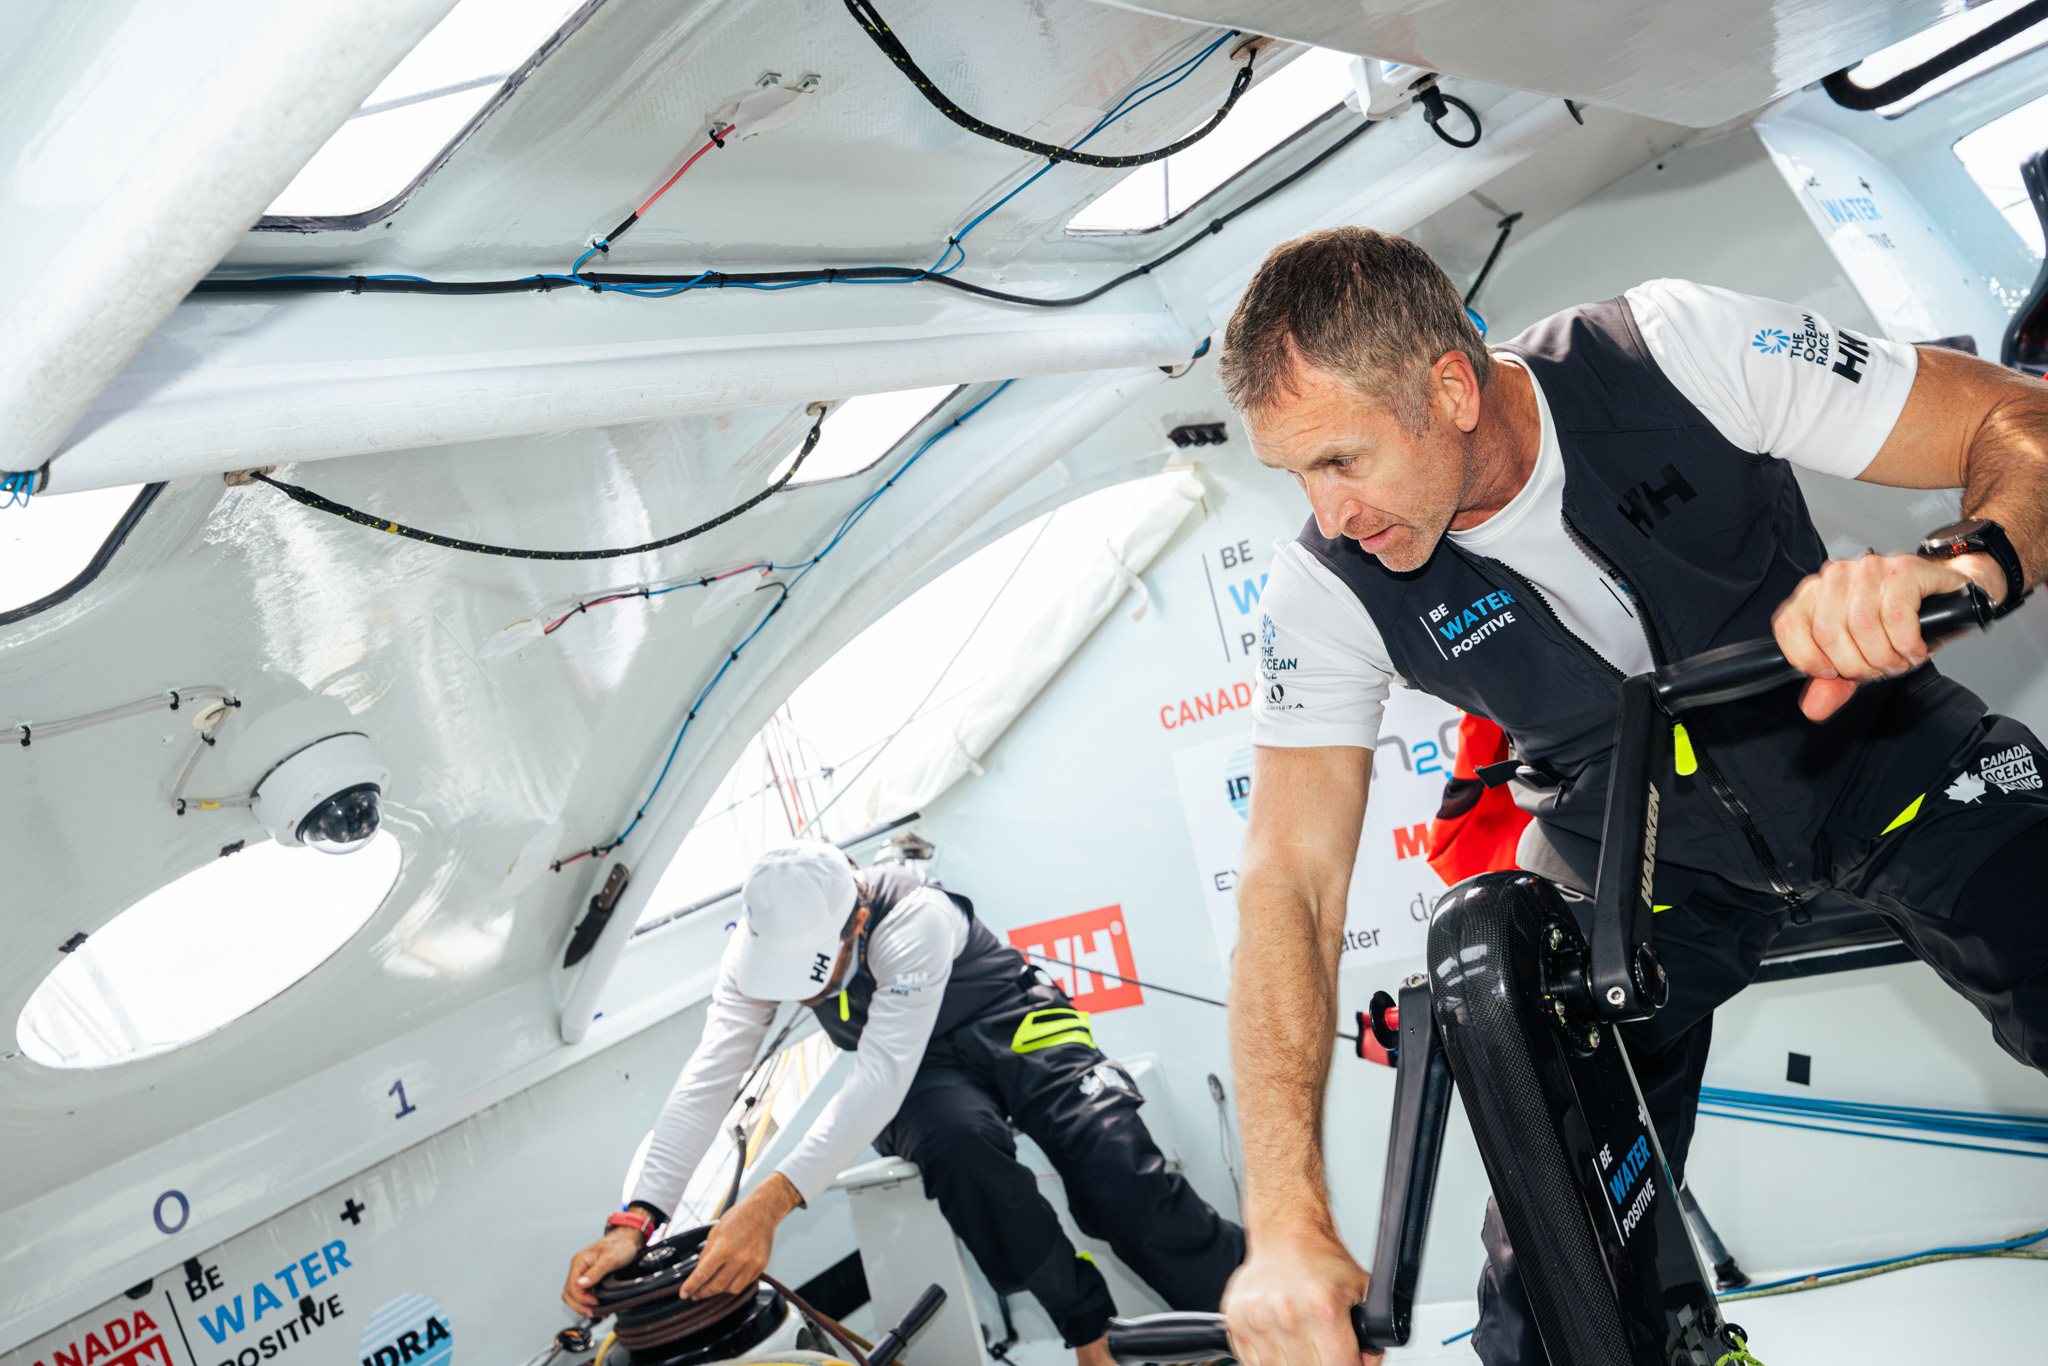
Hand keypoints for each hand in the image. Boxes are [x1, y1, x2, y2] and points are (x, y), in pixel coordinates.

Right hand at [562, 1228, 643, 1314]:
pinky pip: (584, 1293)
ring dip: (584, 1305)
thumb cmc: (620, 1245)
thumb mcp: (610, 1259)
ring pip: (575, 1295)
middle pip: (569, 1294)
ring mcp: (583, 1273)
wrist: (627, 1239)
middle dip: (580, 1306)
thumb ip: (595, 1272)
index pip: (571, 1287)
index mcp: (579, 1262)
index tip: (595, 1302)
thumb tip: (580, 1285)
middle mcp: (579, 1268)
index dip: (582, 1298)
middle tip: (594, 1312)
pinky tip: (599, 1306)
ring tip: (597, 1311)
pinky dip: (589, 1302)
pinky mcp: (590, 1277)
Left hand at [679, 1173, 802, 1298]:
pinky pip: (745, 1283)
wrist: (763, 1211)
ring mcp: (752, 1264)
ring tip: (711, 1288)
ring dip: (719, 1291)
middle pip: (716, 1286)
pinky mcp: (761, 1266)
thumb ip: (706, 1253)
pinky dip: (734, 1285)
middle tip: (696, 1294)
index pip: (703, 1274)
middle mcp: (739, 1258)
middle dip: (703, 1292)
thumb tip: (699, 1272)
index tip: (684, 1294)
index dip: (691, 1286)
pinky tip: (728, 1281)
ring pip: (731, 1289)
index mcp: (723, 1247)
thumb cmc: (738, 1218)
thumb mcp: (715, 1232)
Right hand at [1221, 1225, 1379, 1365]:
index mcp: (1323, 1310)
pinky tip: (1279, 1340)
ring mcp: (1258, 1320)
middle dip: (1320, 1364)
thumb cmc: (1321, 1259)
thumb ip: (1371, 1333)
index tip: (1344, 1359)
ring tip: (1300, 1344)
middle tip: (1322, 1349)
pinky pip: (1251, 1361)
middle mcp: (1288, 1315)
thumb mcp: (1362, 1290)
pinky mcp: (1236, 1320)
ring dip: (1291, 1362)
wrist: (1286, 1231)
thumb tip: (1366, 1363)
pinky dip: (1266, 1359)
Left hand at [1771, 551, 1997, 720]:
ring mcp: (1869, 569)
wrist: (1950, 601)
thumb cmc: (1901, 625)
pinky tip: (1915, 649)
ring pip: (1862, 626)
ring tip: (1900, 660)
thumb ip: (1834, 684)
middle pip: (1828, 633)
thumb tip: (1814, 708)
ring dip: (1886, 658)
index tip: (1836, 673)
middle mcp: (1837, 576)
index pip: (1789, 625)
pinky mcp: (1903, 569)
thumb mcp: (1861, 658)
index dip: (1810, 660)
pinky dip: (1908, 645)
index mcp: (1815, 594)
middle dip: (1857, 665)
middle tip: (1878, 670)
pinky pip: (1896, 617)